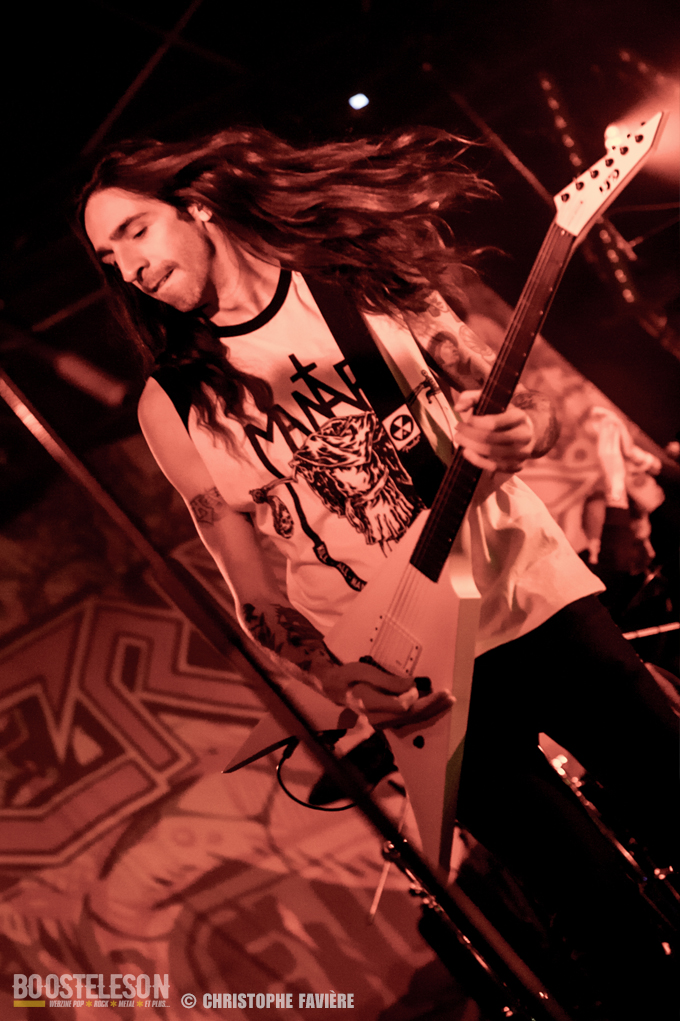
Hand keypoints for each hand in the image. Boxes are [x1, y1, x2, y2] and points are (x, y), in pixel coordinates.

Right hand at [315, 661, 454, 728]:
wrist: (337, 689)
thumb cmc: (351, 676)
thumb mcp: (366, 672)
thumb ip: (388, 682)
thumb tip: (412, 687)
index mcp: (370, 704)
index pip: (400, 707)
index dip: (415, 698)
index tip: (421, 686)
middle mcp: (378, 718)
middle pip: (411, 715)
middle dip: (432, 706)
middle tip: (449, 696)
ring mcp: (383, 722)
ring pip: (412, 719)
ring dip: (432, 710)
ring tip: (448, 701)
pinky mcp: (387, 721)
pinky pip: (409, 720)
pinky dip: (425, 713)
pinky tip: (436, 707)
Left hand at [454, 390, 534, 472]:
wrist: (528, 430)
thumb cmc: (504, 414)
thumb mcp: (492, 399)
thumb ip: (472, 398)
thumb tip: (458, 407)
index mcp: (520, 416)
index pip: (493, 423)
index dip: (474, 423)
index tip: (466, 419)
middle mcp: (524, 435)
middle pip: (490, 439)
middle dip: (468, 435)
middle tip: (457, 431)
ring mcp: (522, 453)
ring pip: (491, 454)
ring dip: (470, 447)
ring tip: (460, 440)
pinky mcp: (517, 465)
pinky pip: (494, 467)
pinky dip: (477, 461)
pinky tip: (468, 452)